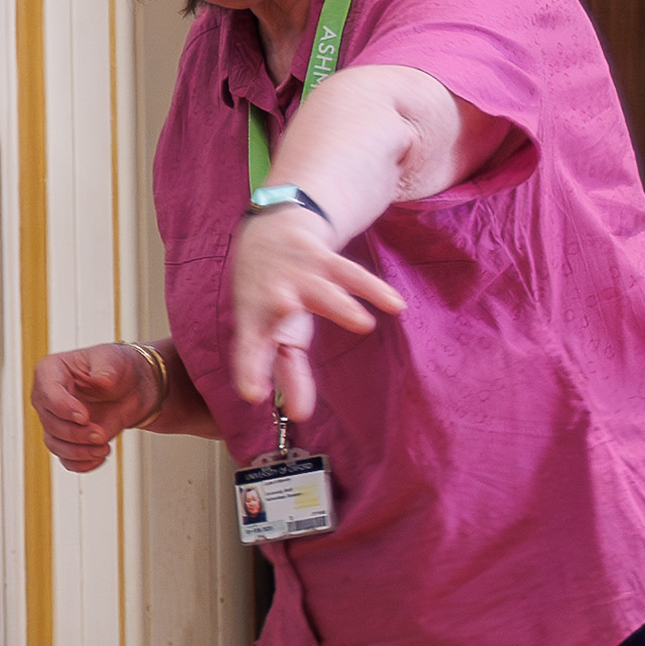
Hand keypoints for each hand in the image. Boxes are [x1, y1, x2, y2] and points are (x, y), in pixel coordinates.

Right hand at [31, 342, 166, 473]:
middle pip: (50, 423)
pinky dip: (83, 464)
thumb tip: (101, 380)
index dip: (63, 408)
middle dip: (75, 434)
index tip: (84, 417)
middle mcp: (48, 398)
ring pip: (56, 445)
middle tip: (100, 434)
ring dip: (79, 452)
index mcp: (51, 372)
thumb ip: (106, 368)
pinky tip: (100, 458)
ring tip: (104, 448)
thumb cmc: (118, 367)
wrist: (132, 388)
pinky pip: (67, 459)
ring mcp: (56, 421)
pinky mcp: (68, 440)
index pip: (46, 393)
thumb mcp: (114, 359)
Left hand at [227, 207, 406, 420]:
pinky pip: (351, 274)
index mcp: (254, 320)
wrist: (270, 230)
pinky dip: (373, 289)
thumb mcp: (270, 332)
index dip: (250, 370)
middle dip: (281, 318)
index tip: (252, 394)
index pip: (249, 349)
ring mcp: (298, 275)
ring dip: (340, 305)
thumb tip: (299, 415)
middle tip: (287, 331)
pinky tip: (395, 305)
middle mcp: (273, 297)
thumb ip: (286, 373)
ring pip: (321, 289)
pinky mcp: (321, 258)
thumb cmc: (268, 296)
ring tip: (362, 324)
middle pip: (277, 313)